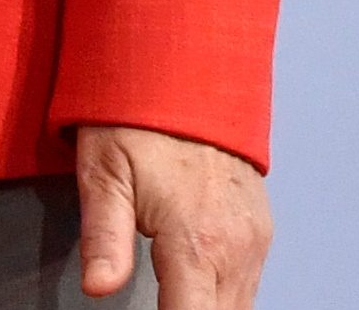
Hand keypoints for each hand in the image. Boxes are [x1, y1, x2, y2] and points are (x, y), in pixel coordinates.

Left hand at [73, 124, 268, 307]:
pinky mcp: (260, 229)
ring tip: (170, 300)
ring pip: (239, 307)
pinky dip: (223, 296)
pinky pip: (247, 284)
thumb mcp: (104, 172)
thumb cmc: (137, 118)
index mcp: (195, 243)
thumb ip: (103, 237)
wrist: (189, 72)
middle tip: (153, 305)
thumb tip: (98, 288)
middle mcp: (236, 248)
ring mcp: (254, 240)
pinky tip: (194, 291)